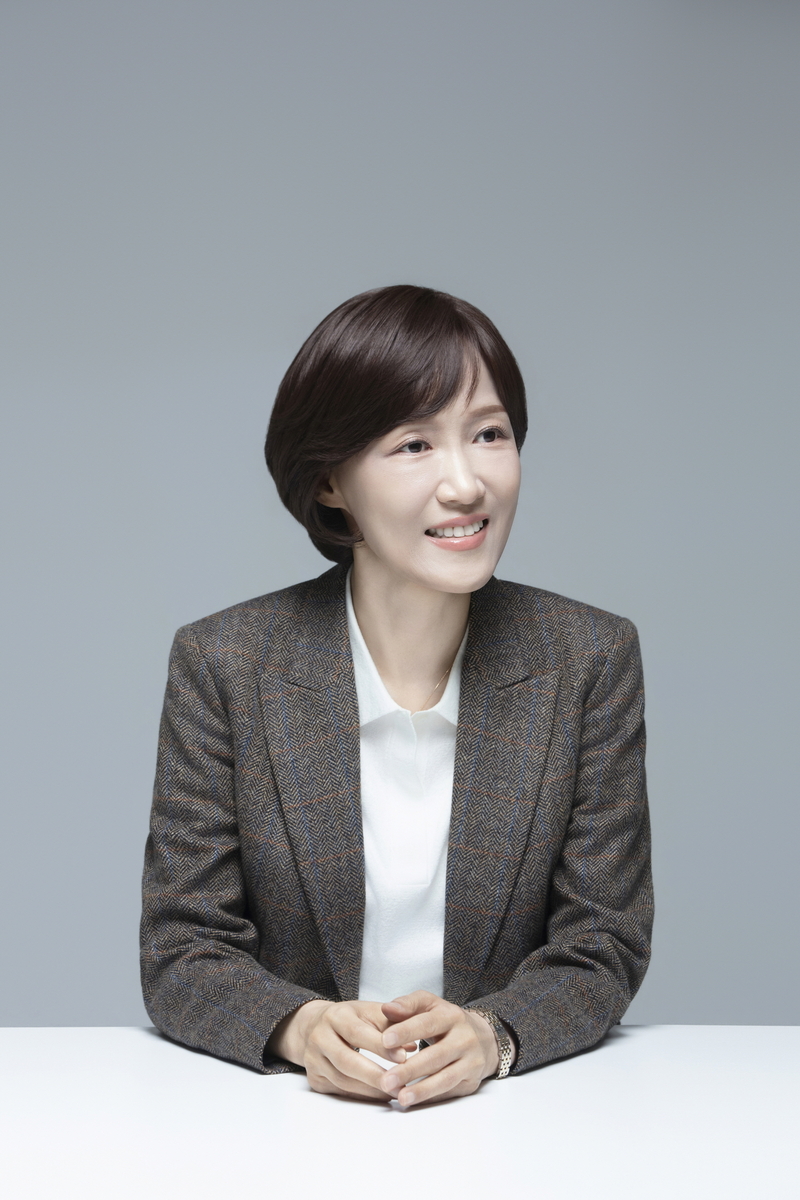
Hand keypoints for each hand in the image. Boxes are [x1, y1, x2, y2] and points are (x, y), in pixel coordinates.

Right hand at [268, 999, 406, 1101]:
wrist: (313, 1025)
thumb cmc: (349, 1018)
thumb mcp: (368, 1011)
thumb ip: (391, 1024)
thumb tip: (413, 1045)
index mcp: (335, 1016)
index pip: (357, 1032)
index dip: (380, 1046)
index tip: (403, 1057)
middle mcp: (320, 1037)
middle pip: (346, 1060)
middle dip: (374, 1075)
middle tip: (400, 1085)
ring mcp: (313, 1060)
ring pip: (342, 1080)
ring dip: (371, 1090)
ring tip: (395, 1093)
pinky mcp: (314, 1079)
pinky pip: (339, 1091)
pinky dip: (361, 1095)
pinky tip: (380, 1096)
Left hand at [378, 990, 505, 1106]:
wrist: (484, 1038)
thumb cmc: (447, 1021)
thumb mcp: (430, 1005)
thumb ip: (408, 1005)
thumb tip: (387, 1008)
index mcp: (451, 1016)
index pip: (428, 1023)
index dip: (406, 1031)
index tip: (385, 1040)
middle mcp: (465, 1038)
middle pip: (437, 1056)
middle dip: (410, 1070)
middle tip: (386, 1080)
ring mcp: (471, 1062)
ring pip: (446, 1078)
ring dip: (422, 1090)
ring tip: (401, 1097)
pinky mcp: (471, 1081)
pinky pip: (449, 1092)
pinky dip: (431, 1099)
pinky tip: (414, 1102)